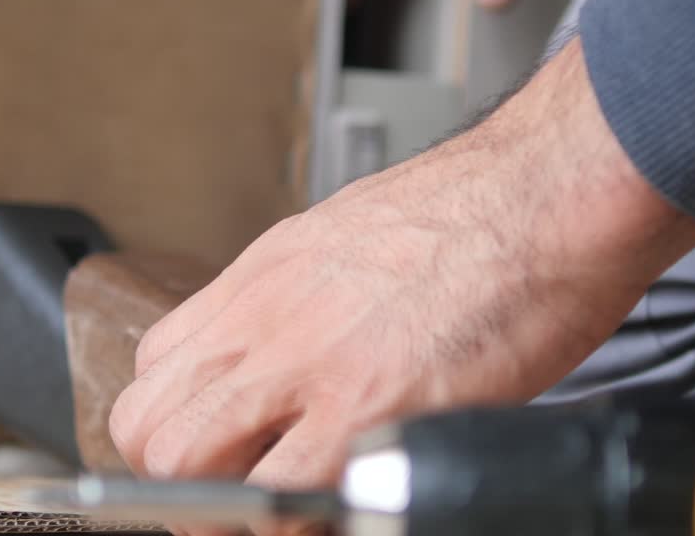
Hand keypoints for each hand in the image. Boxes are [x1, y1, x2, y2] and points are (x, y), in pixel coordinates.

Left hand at [109, 39, 694, 534]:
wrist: (548, 191)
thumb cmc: (477, 212)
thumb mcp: (350, 241)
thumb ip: (300, 307)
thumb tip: (290, 369)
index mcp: (259, 281)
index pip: (154, 372)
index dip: (177, 430)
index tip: (214, 458)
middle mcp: (263, 320)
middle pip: (146, 428)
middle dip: (178, 481)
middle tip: (239, 500)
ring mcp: (307, 364)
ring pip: (182, 465)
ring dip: (220, 508)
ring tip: (281, 513)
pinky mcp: (368, 408)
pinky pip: (282, 499)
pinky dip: (294, 522)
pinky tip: (338, 508)